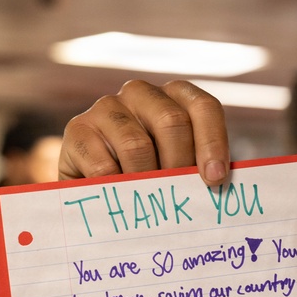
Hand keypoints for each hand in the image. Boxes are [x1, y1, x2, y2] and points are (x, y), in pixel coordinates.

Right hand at [59, 80, 229, 184]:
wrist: (98, 189)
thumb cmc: (152, 177)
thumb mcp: (181, 168)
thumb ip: (200, 169)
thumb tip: (219, 184)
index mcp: (176, 96)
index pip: (203, 108)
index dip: (213, 143)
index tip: (216, 180)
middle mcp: (141, 93)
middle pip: (172, 121)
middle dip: (180, 165)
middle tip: (179, 198)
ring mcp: (107, 107)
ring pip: (137, 145)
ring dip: (147, 181)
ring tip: (150, 203)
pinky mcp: (77, 129)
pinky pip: (103, 166)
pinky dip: (116, 189)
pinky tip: (121, 201)